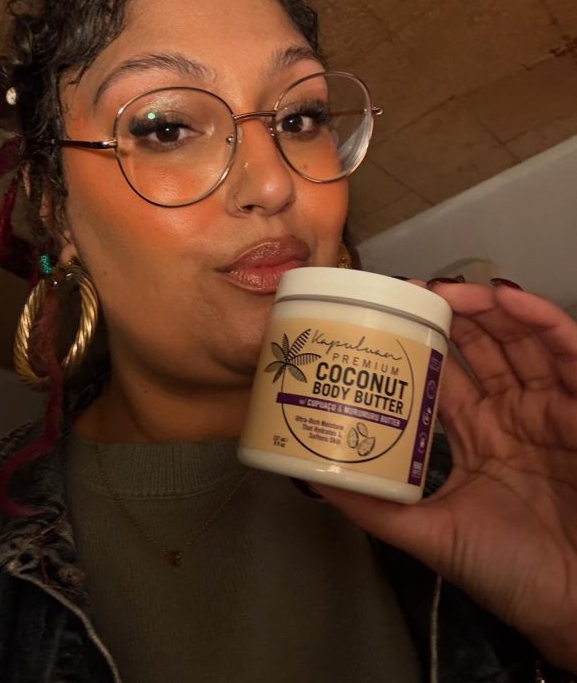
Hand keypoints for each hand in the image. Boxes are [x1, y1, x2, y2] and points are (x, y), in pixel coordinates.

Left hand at [313, 281, 576, 671]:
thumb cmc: (512, 572)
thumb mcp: (433, 535)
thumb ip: (376, 508)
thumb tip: (311, 481)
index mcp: (479, 436)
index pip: (448, 378)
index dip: (421, 346)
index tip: (387, 317)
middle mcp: (513, 414)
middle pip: (482, 349)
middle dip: (451, 316)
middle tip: (414, 290)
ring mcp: (550, 409)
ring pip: (521, 342)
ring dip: (490, 309)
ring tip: (452, 290)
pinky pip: (570, 354)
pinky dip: (544, 321)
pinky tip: (509, 299)